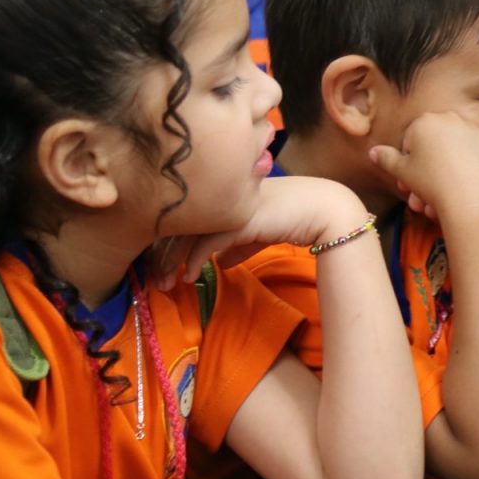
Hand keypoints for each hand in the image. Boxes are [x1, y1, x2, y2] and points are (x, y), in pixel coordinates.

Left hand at [154, 176, 370, 288]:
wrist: (324, 210)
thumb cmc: (296, 217)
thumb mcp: (261, 232)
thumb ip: (239, 244)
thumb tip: (221, 262)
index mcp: (222, 194)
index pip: (184, 215)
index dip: (168, 241)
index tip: (160, 265)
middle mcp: (220, 195)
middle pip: (177, 223)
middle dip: (162, 254)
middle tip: (153, 281)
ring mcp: (228, 204)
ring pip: (187, 233)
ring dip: (171, 261)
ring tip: (164, 284)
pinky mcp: (238, 218)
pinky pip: (206, 241)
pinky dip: (194, 260)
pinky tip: (189, 277)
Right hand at [369, 112, 478, 221]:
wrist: (468, 197)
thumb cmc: (430, 183)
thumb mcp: (402, 172)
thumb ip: (385, 158)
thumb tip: (373, 152)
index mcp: (424, 121)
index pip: (412, 140)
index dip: (410, 163)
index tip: (412, 181)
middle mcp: (449, 117)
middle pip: (434, 143)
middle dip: (428, 166)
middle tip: (427, 190)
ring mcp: (473, 127)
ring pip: (454, 147)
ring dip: (447, 166)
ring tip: (445, 190)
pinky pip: (474, 151)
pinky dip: (469, 164)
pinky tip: (465, 181)